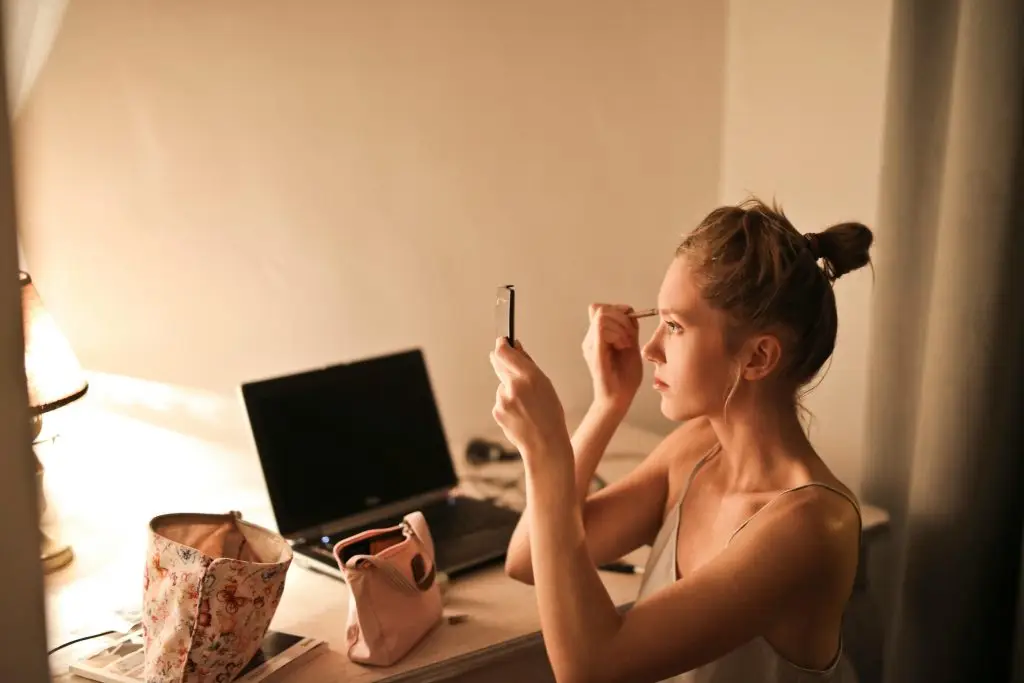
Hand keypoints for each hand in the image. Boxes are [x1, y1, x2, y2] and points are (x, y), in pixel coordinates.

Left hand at [489, 338, 571, 460]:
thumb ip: (528, 365)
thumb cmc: (551, 415)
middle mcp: (513, 386)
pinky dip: (508, 404)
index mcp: (529, 376)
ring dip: (509, 389)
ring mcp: (502, 400)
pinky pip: (501, 401)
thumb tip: (516, 348)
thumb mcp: (546, 385)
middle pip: (498, 364)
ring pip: (502, 386)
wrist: (545, 445)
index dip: (501, 345)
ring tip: (527, 405)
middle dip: (502, 361)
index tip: (502, 342)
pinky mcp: (497, 411)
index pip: (504, 352)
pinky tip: (521, 414)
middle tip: (508, 364)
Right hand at [582, 304, 642, 410]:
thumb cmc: (625, 376)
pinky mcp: (594, 352)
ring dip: (621, 328)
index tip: (631, 327)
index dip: (619, 311)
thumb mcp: (631, 346)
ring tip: (626, 346)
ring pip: (603, 317)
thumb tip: (628, 310)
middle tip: (630, 339)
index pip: (602, 307)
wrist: (619, 399)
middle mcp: (590, 339)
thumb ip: (629, 329)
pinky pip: (600, 329)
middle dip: (622, 319)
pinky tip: (623, 347)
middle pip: (603, 309)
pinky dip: (616, 335)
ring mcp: (590, 345)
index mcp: (598, 336)